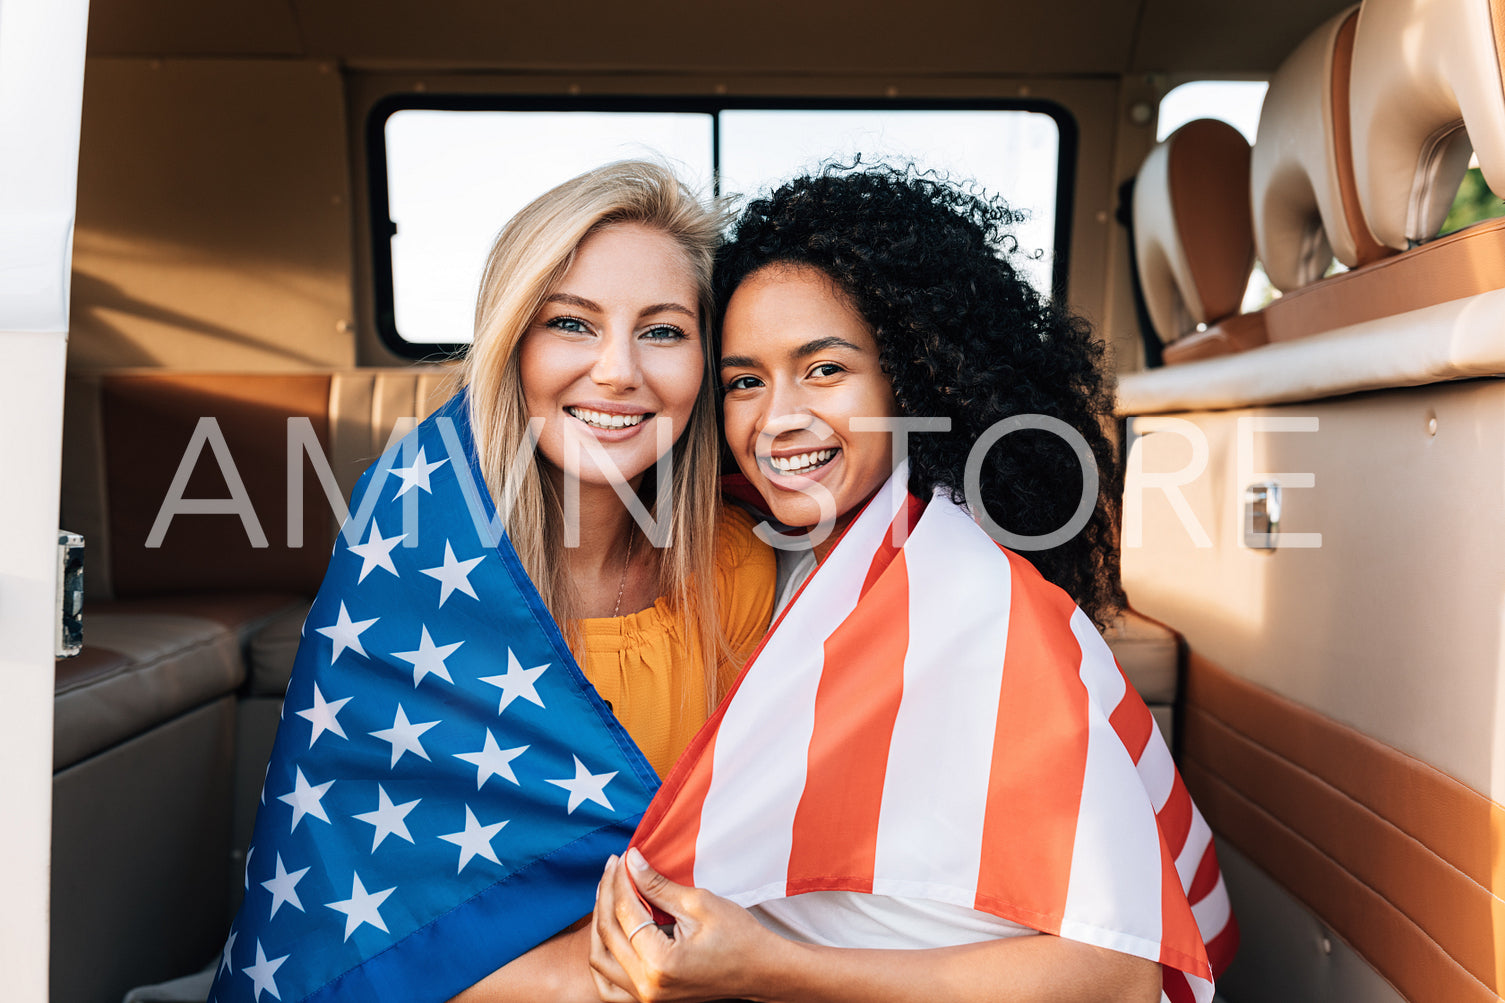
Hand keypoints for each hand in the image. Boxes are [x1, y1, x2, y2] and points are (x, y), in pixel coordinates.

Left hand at [589, 847, 782, 1001]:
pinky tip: (608, 930)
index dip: (621, 880)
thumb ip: (658, 885)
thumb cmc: (738, 936)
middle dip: (607, 894)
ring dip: (600, 923)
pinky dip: (604, 955)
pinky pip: (609, 982)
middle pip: (607, 934)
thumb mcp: (699, 903)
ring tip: (609, 892)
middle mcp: (647, 986)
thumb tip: (631, 861)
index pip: (625, 913)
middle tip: (613, 867)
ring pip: (601, 959)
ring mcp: (646, 997)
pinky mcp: (648, 998)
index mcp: (660, 963)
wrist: (761, 970)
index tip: (623, 856)